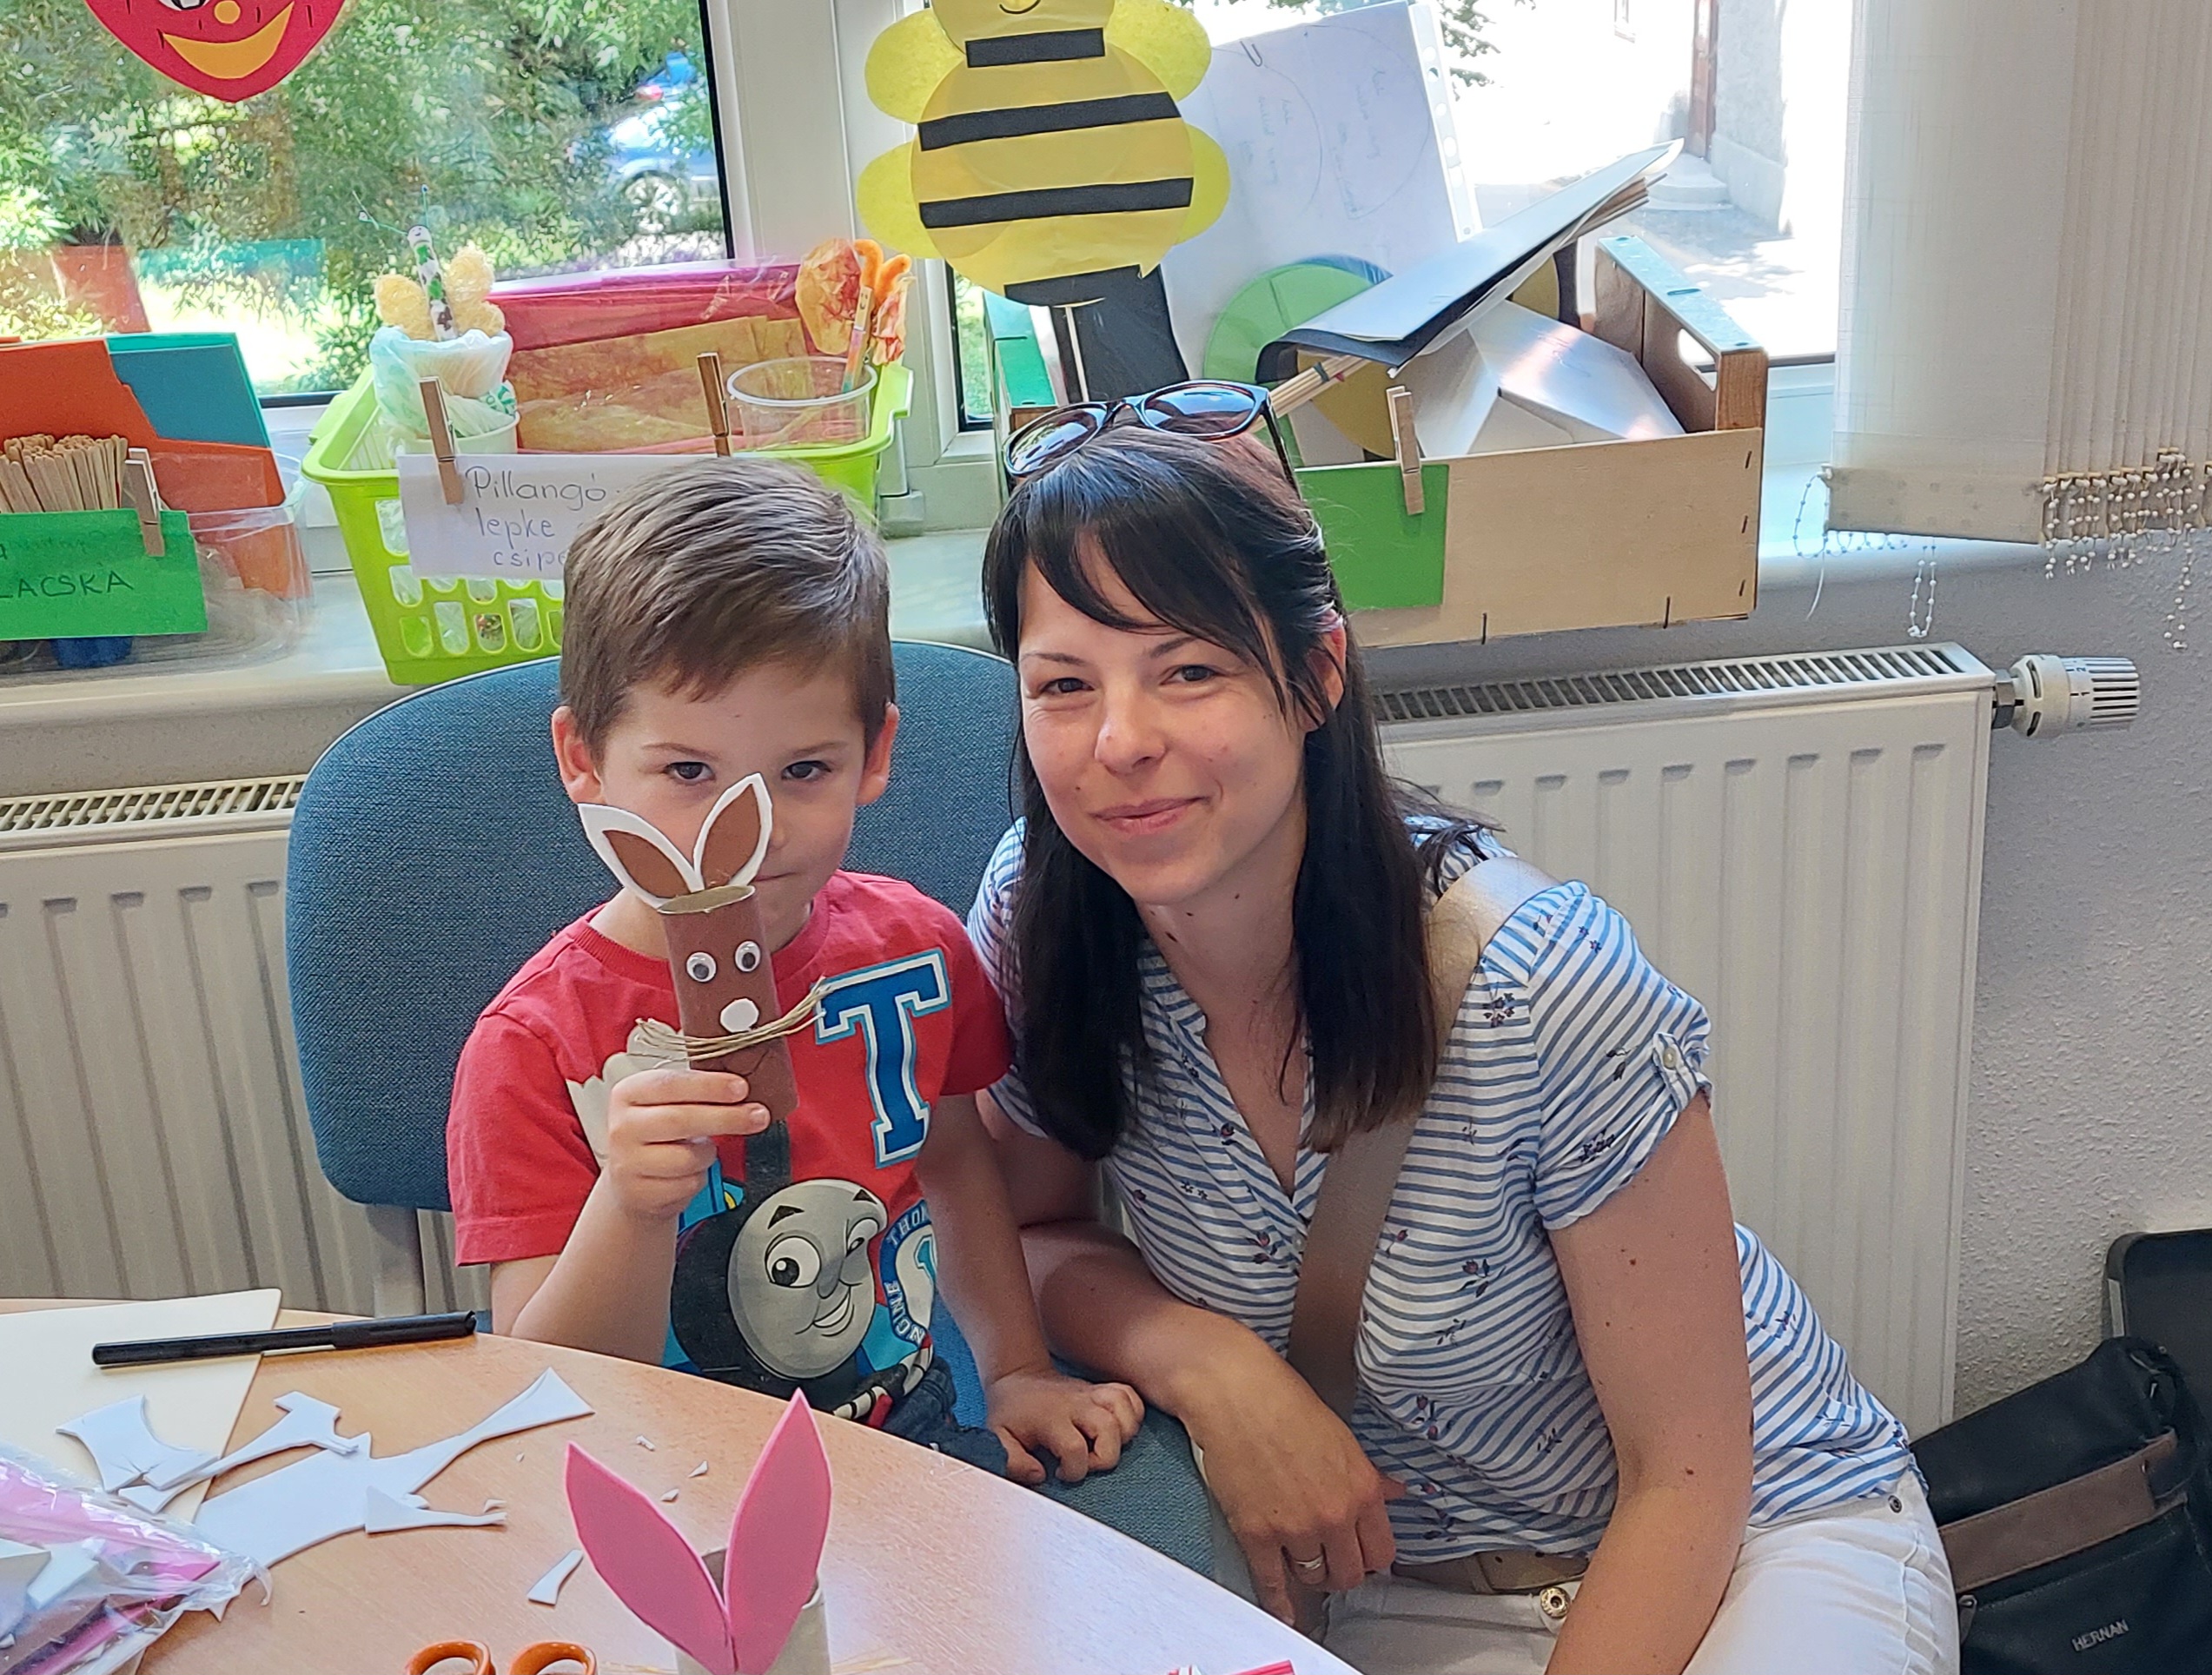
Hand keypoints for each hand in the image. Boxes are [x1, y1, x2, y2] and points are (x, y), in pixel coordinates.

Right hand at [602, 1066, 768, 1220]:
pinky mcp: (639, 1193)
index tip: (741, 1088)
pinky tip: (691, 1172)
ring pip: (688, 1157)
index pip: (670, 1084)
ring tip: (704, 1150)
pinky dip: (699, 1178)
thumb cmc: (659, 1135)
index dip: (709, 1086)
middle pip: (681, 1120)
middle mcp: (622, 1126)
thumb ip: (697, 1091)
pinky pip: (687, 1184)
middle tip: (758, 1115)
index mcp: (628, 1093)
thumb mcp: (669, 1104)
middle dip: (727, 1117)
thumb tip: (741, 1086)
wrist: (633, 1181)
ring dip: (709, 1154)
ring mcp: (627, 1162)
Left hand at [984, 1366, 1145, 1486]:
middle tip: (1085, 1462)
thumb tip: (1040, 1476)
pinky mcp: (1102, 1389)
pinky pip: (1131, 1397)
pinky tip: (1117, 1429)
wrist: (1017, 1377)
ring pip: (1126, 1412)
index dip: (1073, 1470)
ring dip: (1122, 1436)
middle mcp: (1077, 1404)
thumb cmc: (1010, 1412)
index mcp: (1052, 1418)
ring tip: (1101, 1446)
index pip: (1075, 1448)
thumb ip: (1013, 1463)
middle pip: (1109, 1430)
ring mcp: (1092, 1394)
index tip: (1059, 1472)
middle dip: (1104, 1457)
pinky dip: (1133, 1415)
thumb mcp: (999, 1439)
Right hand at [1179, 1342, 1400, 1620]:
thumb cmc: (1285, 1403)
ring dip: (1307, 1574)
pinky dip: (1278, 1602)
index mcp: (1361, 1489)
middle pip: (1349, 1574)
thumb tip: (1395, 1492)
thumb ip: (1368, 1475)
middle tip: (1328, 1562)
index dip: (1369, 1556)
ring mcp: (1295, 1528)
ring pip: (1312, 1578)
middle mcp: (1335, 1514)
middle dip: (1340, 1571)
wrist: (1235, 1392)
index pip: (1382, 1551)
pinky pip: (1272, 1581)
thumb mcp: (1341, 1437)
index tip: (1358, 1556)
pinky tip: (1283, 1612)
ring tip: (1299, 1561)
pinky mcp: (1257, 1533)